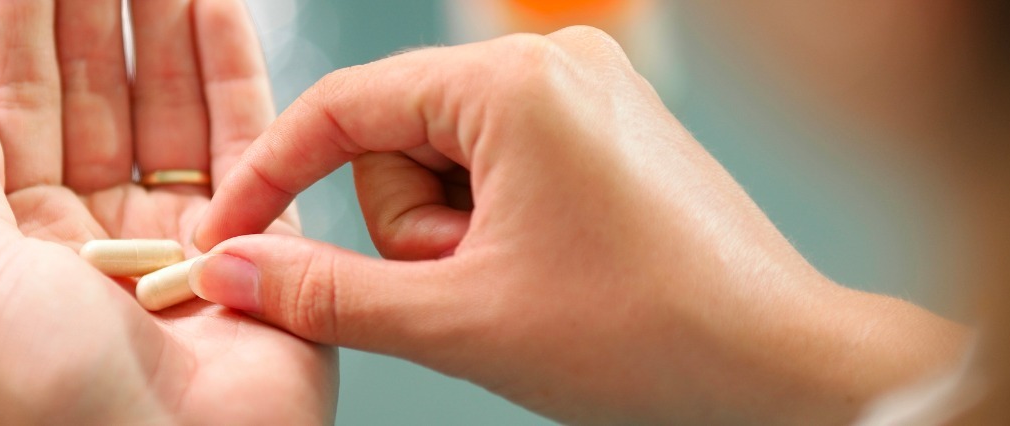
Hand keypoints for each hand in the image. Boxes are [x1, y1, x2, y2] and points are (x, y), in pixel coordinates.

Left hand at [0, 0, 332, 422]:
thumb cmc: (67, 399)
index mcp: (28, 240)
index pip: (21, 106)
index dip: (23, 27)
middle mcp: (106, 228)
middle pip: (99, 92)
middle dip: (98, 13)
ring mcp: (184, 228)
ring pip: (173, 102)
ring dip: (165, 25)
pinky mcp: (258, 232)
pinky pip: (244, 134)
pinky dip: (231, 67)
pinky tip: (213, 6)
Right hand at [191, 26, 965, 423]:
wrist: (780, 363)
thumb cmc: (645, 334)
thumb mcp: (458, 321)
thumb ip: (325, 293)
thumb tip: (229, 271)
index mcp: (512, 83)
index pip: (343, 107)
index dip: (272, 177)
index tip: (229, 236)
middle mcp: (552, 62)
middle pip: (398, 135)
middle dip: (410, 226)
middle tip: (467, 286)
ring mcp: (587, 87)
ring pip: (447, 155)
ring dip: (453, 233)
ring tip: (516, 284)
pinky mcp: (606, 123)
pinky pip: (501, 161)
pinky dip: (493, 221)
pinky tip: (542, 268)